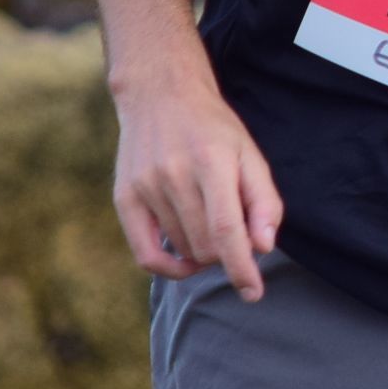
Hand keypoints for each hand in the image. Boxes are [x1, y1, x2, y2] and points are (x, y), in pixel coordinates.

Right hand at [110, 75, 283, 299]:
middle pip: (205, 245)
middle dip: (227, 252)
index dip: (241, 267)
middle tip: (233, 228)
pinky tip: (187, 259)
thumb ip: (263, 201)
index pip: (226, 229)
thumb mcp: (250, 155)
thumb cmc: (214, 129)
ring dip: (203, 251)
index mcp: (211, 161)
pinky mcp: (124, 197)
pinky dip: (170, 267)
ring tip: (209, 220)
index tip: (253, 293)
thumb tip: (262, 247)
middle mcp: (174, 174)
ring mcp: (145, 186)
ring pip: (182, 249)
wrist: (161, 95)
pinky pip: (145, 255)